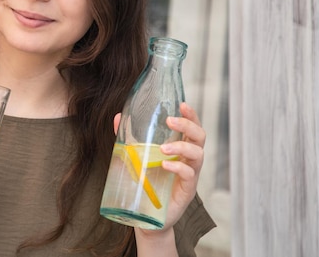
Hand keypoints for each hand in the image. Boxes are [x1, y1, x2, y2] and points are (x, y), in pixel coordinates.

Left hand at [112, 102, 204, 231]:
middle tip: (171, 121)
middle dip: (188, 125)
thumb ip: (128, 138)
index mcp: (180, 148)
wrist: (145, 215)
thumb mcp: (135, 156)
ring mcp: (190, 175)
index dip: (191, 115)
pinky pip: (189, 175)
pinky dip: (178, 167)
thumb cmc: (144, 182)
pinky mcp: (187, 190)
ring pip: (198, 154)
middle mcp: (188, 159)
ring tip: (163, 149)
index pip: (192, 127)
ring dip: (181, 147)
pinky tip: (165, 165)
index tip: (182, 104)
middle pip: (199, 137)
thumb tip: (118, 117)